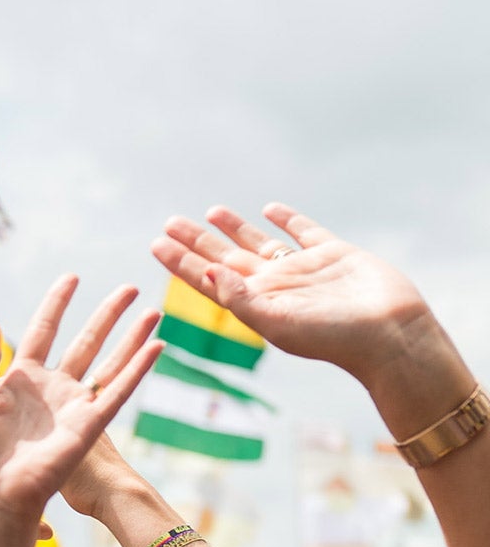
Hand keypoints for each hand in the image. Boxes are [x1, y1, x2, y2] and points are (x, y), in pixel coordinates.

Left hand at [0, 277, 162, 524]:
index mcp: (20, 380)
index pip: (43, 330)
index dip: (57, 303)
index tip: (72, 278)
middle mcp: (52, 389)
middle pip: (86, 340)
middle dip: (107, 314)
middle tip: (129, 287)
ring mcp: (73, 405)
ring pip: (109, 361)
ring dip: (132, 335)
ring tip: (153, 308)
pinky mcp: (89, 424)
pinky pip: (118, 390)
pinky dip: (138, 368)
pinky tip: (156, 345)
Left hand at [150, 204, 436, 385]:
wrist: (390, 334)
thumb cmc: (332, 337)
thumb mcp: (276, 322)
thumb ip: (239, 298)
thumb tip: (206, 271)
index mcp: (255, 302)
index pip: (208, 278)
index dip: (181, 262)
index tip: (156, 244)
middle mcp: (275, 285)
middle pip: (226, 257)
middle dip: (197, 241)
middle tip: (170, 222)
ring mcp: (303, 268)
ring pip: (260, 242)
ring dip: (235, 228)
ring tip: (210, 212)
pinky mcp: (334, 254)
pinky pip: (304, 232)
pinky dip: (287, 219)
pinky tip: (270, 209)